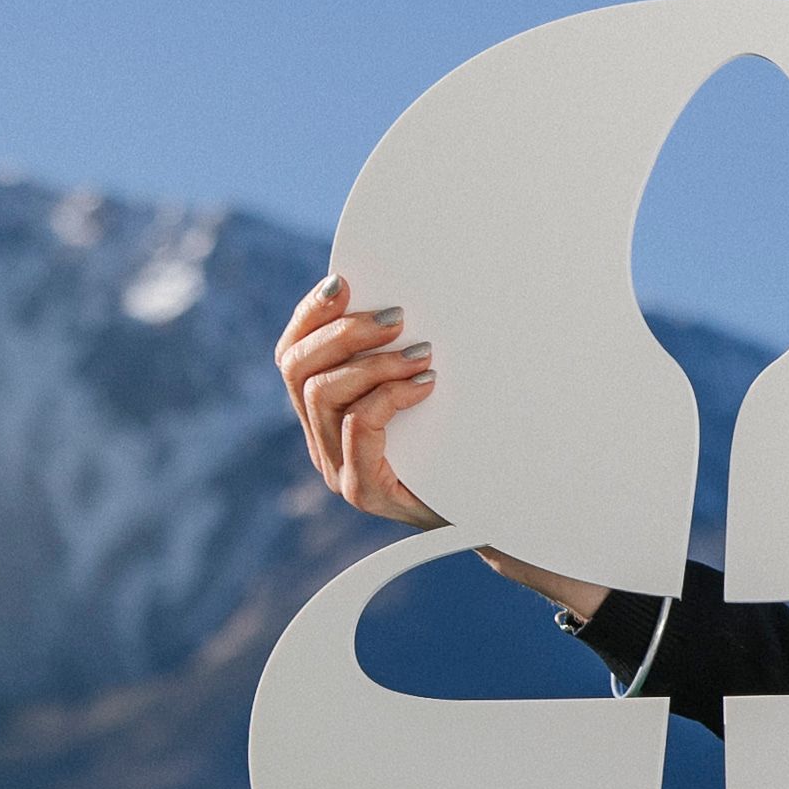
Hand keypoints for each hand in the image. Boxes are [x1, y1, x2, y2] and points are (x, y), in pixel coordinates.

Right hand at [271, 278, 612, 622]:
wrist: (495, 506)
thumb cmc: (464, 439)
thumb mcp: (427, 381)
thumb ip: (401, 346)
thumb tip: (400, 294)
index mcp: (326, 410)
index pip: (292, 355)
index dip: (310, 315)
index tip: (343, 282)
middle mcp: (321, 439)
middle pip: (297, 369)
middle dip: (343, 331)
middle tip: (398, 315)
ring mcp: (338, 467)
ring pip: (323, 395)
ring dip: (373, 362)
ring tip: (422, 352)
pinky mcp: (363, 491)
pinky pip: (357, 427)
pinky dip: (389, 396)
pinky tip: (427, 384)